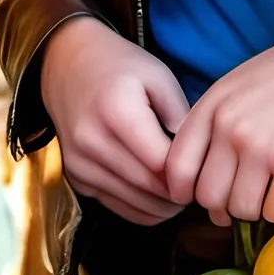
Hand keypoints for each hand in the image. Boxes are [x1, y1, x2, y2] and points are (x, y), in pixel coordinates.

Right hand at [40, 16, 189, 226]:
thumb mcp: (159, 77)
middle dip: (178, 194)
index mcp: (117, 112)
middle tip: (200, 188)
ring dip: (162, 206)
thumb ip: (180, 115)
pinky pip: (115, 206)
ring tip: (182, 193)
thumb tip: (197, 156)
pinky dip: (142, 209)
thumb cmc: (120, 67)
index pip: (161, 162)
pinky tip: (158, 197)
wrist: (68, 66)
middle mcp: (92, 142)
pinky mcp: (74, 178)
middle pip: (147, 187)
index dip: (187, 173)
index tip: (205, 170)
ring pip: (133, 204)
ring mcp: (79, 164)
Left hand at [164, 7, 273, 226]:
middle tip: (243, 198)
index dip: (183, 191)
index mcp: (214, 104)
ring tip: (270, 189)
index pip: (177, 166)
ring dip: (255, 208)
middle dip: (223, 206)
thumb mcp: (242, 82)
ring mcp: (261, 145)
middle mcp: (231, 126)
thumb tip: (199, 172)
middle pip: (208, 196)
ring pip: (240, 209)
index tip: (197, 197)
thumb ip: (216, 119)